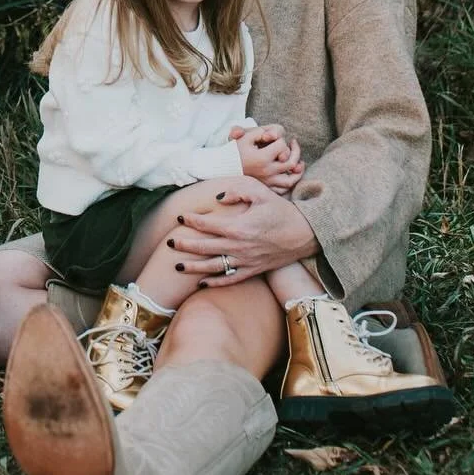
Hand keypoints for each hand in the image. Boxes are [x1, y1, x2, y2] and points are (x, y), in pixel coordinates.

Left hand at [166, 176, 318, 285]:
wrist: (304, 234)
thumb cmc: (281, 210)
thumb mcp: (260, 192)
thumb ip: (237, 191)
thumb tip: (218, 196)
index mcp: (240, 226)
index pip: (208, 224)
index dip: (192, 220)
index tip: (180, 216)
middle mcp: (240, 246)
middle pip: (206, 247)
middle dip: (185, 245)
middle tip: (169, 241)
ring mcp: (246, 261)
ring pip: (214, 267)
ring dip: (194, 267)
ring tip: (177, 266)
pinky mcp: (253, 270)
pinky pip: (231, 279)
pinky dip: (215, 282)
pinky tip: (200, 283)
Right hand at [234, 123, 302, 188]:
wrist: (224, 166)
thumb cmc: (235, 150)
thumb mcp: (245, 136)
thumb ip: (260, 131)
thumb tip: (273, 135)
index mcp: (262, 158)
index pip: (282, 145)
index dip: (280, 138)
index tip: (273, 136)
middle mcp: (267, 172)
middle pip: (291, 162)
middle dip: (295, 151)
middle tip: (293, 143)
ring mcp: (268, 181)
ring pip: (291, 179)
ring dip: (298, 170)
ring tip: (299, 162)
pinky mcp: (266, 188)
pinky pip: (283, 189)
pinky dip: (290, 181)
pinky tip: (291, 173)